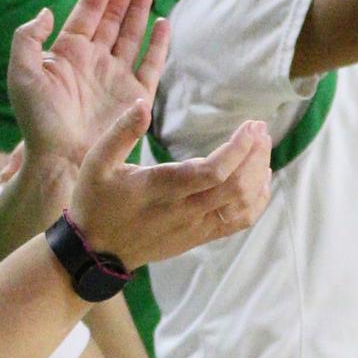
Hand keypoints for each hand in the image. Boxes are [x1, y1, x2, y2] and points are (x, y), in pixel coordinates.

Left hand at [6, 0, 164, 171]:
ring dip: (140, 5)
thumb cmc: (37, 121)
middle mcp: (93, 60)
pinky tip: (163, 21)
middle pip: (112, 14)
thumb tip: (47, 11)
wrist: (61, 160)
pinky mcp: (134, 96)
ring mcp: (115, 77)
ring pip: (131, 32)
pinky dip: (158, 43)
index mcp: (67, 52)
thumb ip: (28, 37)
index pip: (89, 8)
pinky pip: (150, 63)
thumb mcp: (21, 73)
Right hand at [69, 108, 270, 269]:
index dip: (239, 149)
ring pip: (242, 204)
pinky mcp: (200, 237)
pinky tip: (261, 180)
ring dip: (259, 175)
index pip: (213, 172)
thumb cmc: (95, 203)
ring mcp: (195, 227)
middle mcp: (184, 211)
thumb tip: (142, 104)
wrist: (96, 253)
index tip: (251, 125)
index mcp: (161, 189)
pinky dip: (257, 201)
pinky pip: (239, 222)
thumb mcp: (96, 163)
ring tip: (262, 148)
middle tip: (261, 128)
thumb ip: (120, 132)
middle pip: (236, 186)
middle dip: (256, 155)